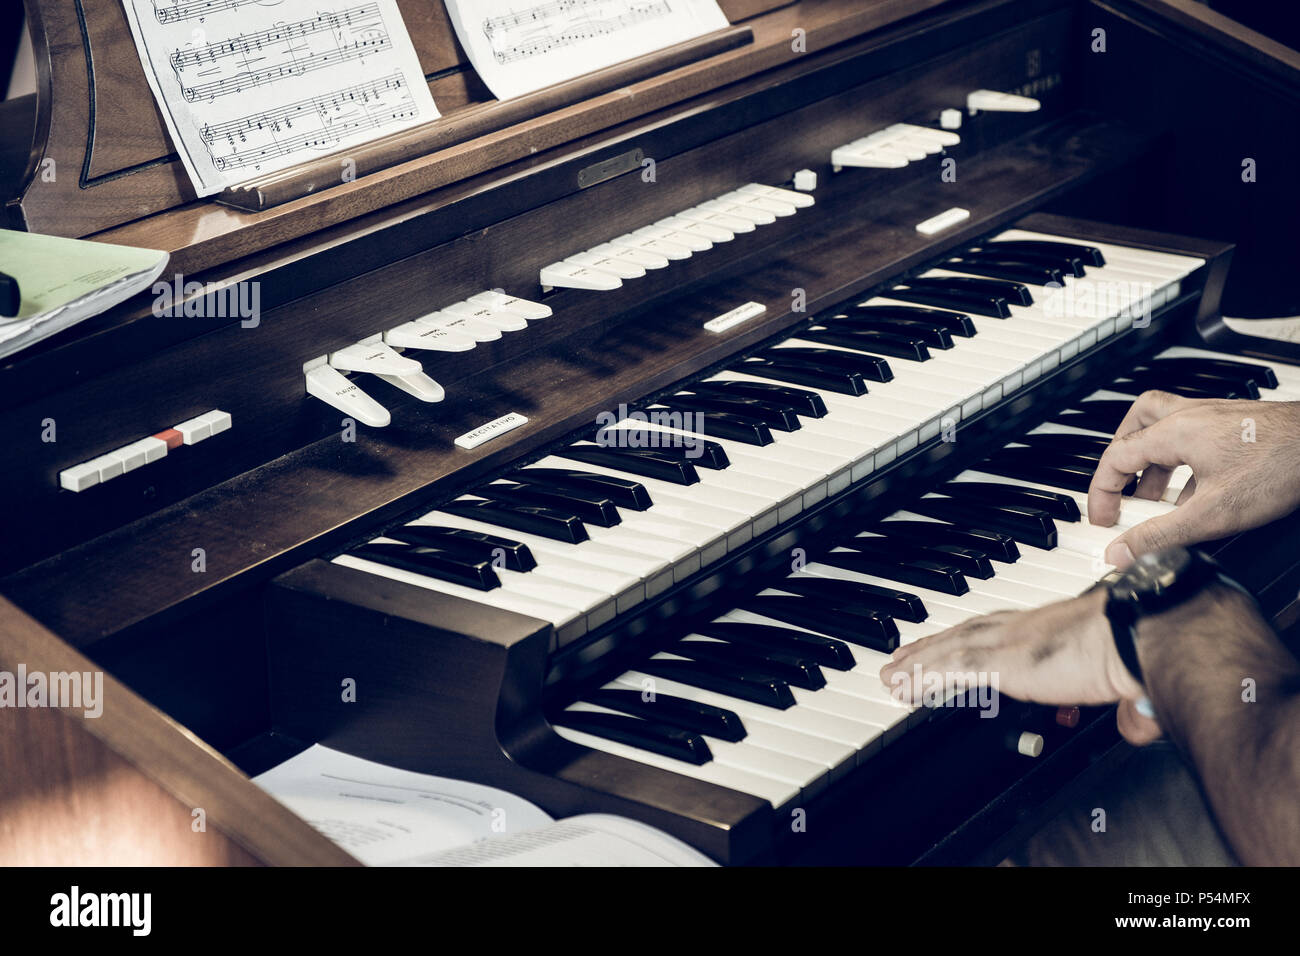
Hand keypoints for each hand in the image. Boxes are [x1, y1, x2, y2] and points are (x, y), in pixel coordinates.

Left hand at [880, 589, 1144, 707]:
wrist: (1141, 635)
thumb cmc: (1142, 648)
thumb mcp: (1129, 679)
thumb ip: (1127, 704)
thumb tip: (1136, 724)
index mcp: (1049, 627)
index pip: (998, 629)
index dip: (970, 637)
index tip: (952, 644)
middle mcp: (1022, 628)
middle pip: (964, 634)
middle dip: (933, 647)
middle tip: (906, 657)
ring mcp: (1008, 642)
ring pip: (948, 651)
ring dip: (917, 663)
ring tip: (893, 674)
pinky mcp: (999, 660)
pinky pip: (948, 670)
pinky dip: (921, 677)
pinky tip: (902, 685)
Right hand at [1088, 392, 1299, 566]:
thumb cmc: (1280, 466)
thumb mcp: (1212, 514)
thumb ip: (1161, 535)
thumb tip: (1122, 552)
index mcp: (1175, 432)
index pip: (1116, 457)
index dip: (1102, 491)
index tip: (1105, 519)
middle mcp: (1191, 416)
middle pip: (1135, 425)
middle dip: (1121, 461)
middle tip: (1121, 490)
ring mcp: (1216, 417)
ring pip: (1166, 428)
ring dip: (1153, 462)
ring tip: (1157, 497)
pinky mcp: (1238, 425)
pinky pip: (1195, 437)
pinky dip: (1185, 462)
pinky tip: (1198, 492)